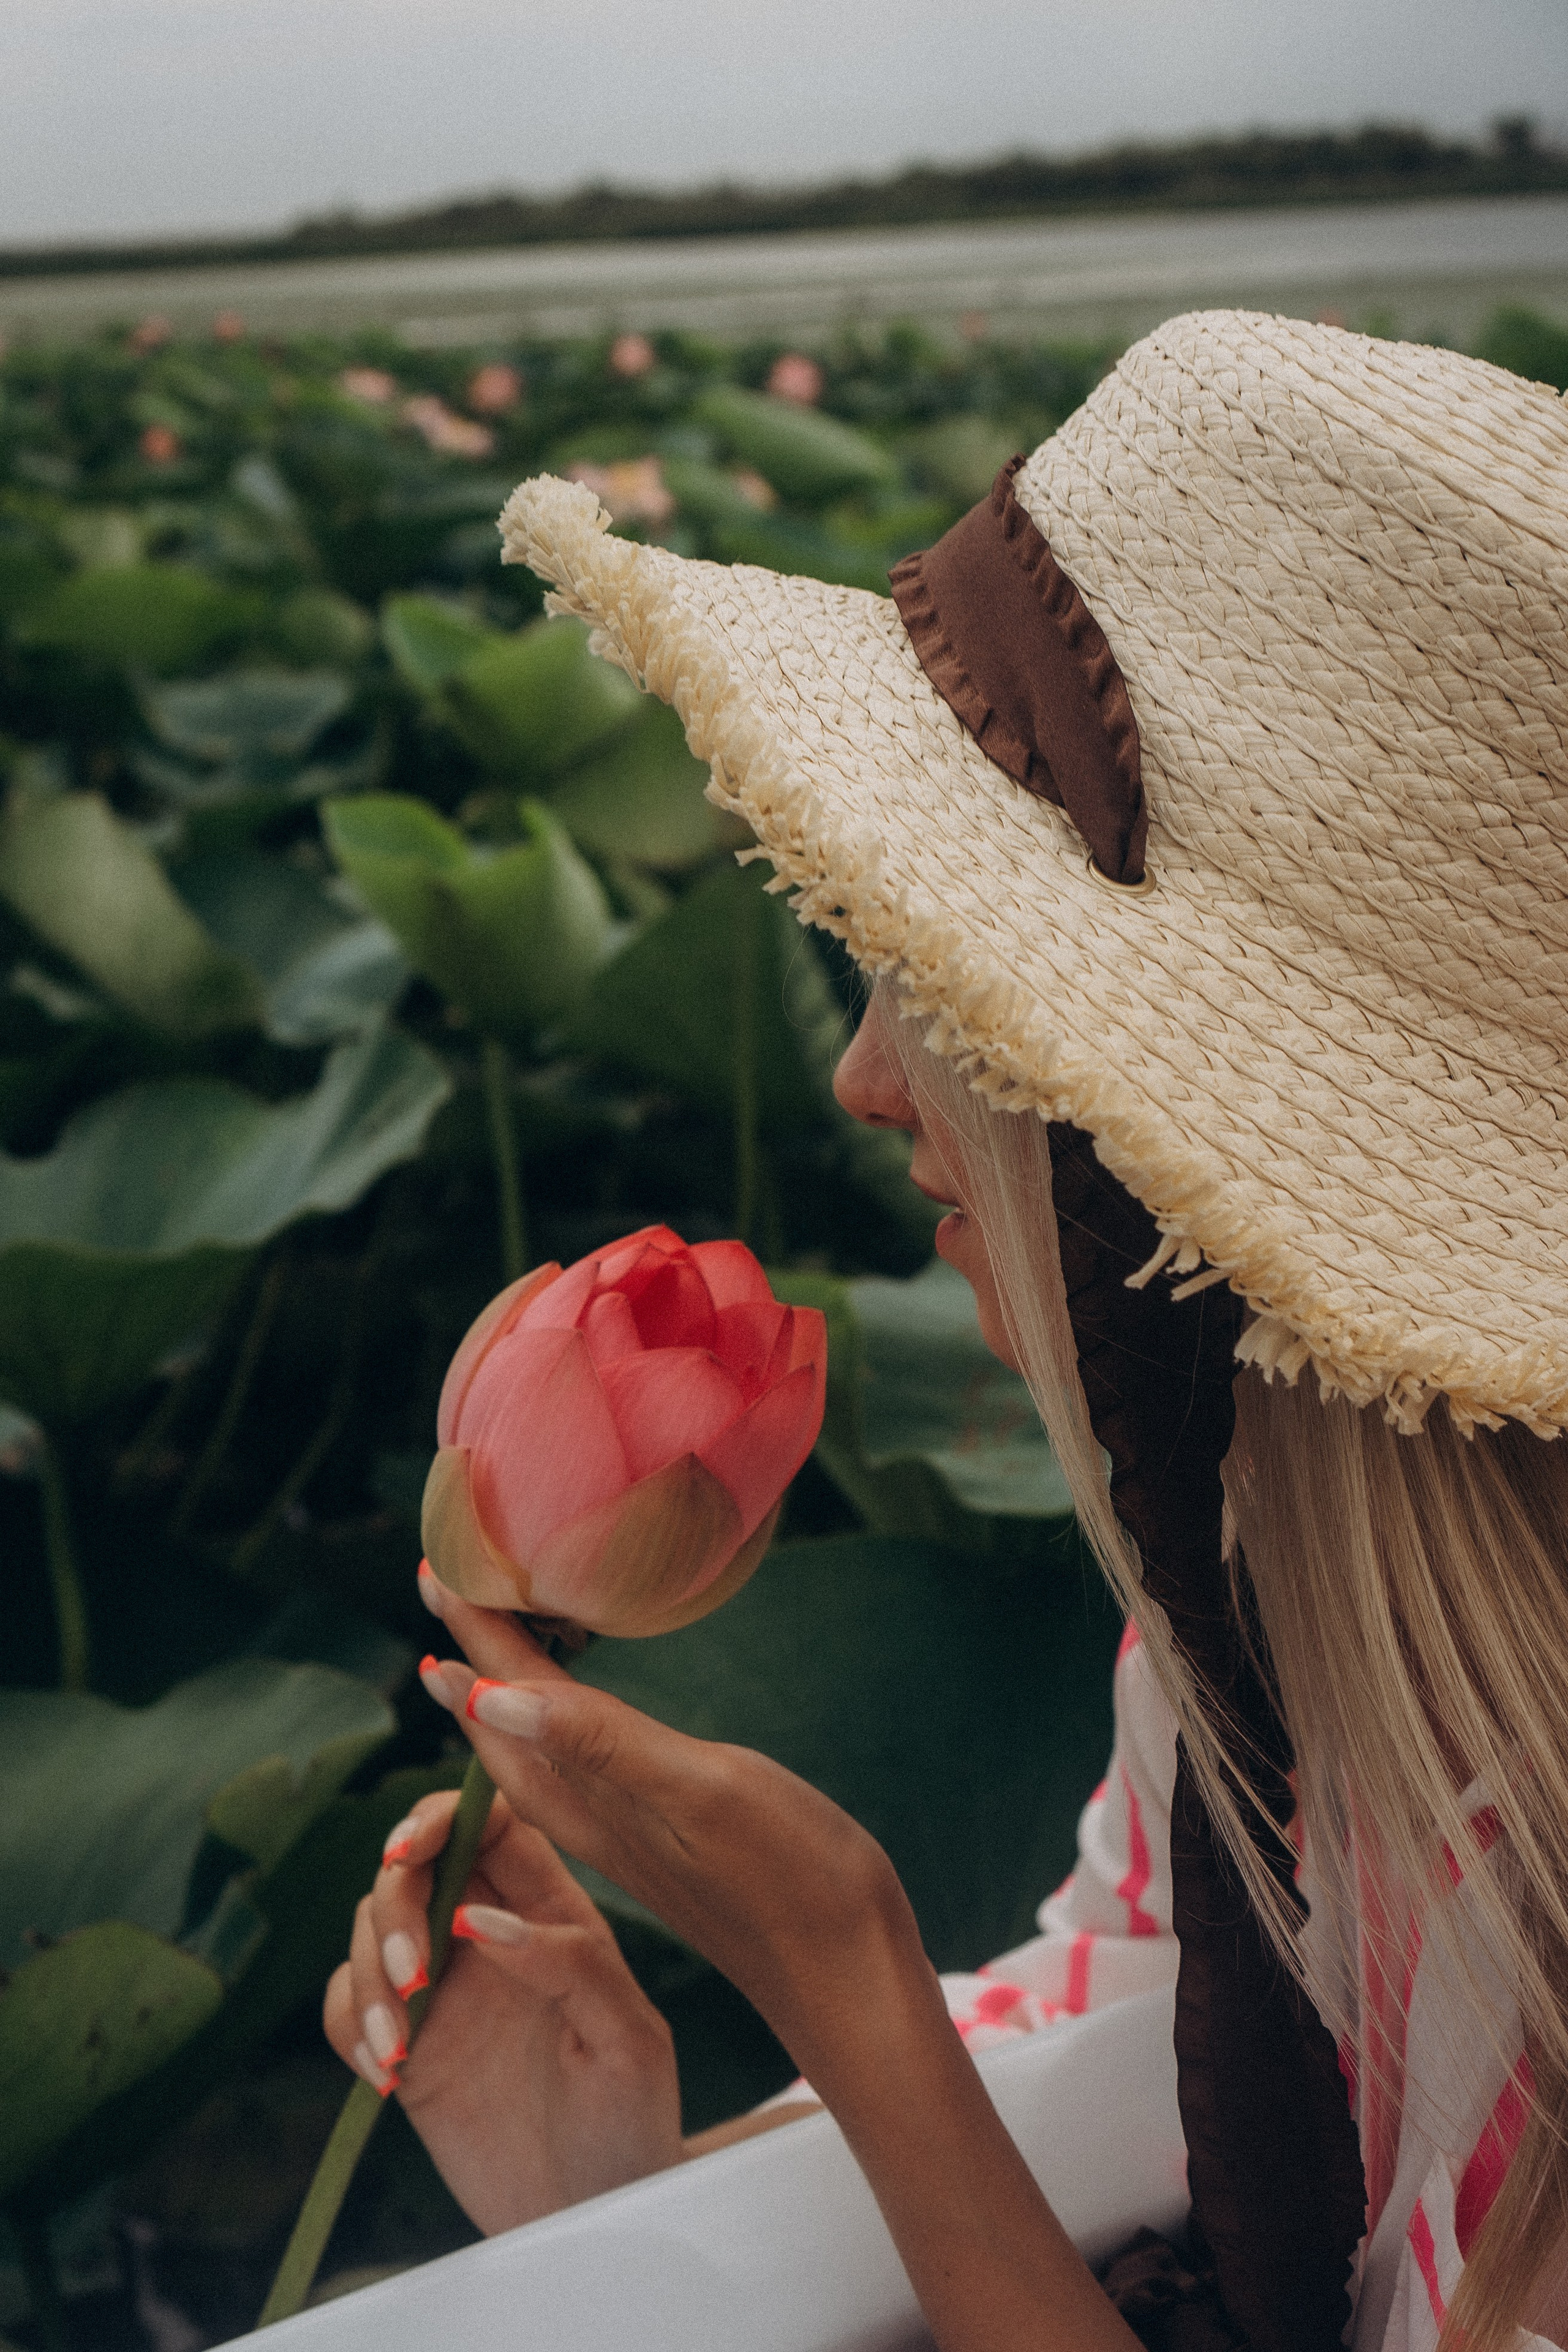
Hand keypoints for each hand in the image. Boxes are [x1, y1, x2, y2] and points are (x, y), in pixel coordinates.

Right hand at [322, 1783, 682, 2234]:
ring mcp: (446, 1989)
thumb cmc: (631, 2121)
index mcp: (554, 1913)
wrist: (595, 2215)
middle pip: (415, 1869)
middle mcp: (492, 1936)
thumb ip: (571, 1966)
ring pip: (372, 1929)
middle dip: (395, 1907)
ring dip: (370, 1977)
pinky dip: (352, 2025)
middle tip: (414, 1978)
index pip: (491, 1825)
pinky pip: (350, 2002)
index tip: (408, 1852)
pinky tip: (386, 2076)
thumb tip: (484, 1918)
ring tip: (399, 2049)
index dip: (442, 1818)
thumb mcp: (626, 2042)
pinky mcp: (410, 2045)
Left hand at [416, 1577, 926, 2093]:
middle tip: (442, 1582)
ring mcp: (628, 1835)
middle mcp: (594, 1818)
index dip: (471, 1632)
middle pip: (503, 1725)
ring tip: (479, 1645)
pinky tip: (574, 1716)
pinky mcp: (663, 1845)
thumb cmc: (789, 1879)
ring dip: (503, 1691)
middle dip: (471, 1654)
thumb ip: (598, 1745)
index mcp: (590, 1799)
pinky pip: (580, 1773)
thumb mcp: (696, 1795)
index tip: (433, 1568)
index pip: (505, 1699)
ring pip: (536, 1754)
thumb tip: (488, 1695)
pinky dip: (559, 1726)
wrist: (847, 1976)